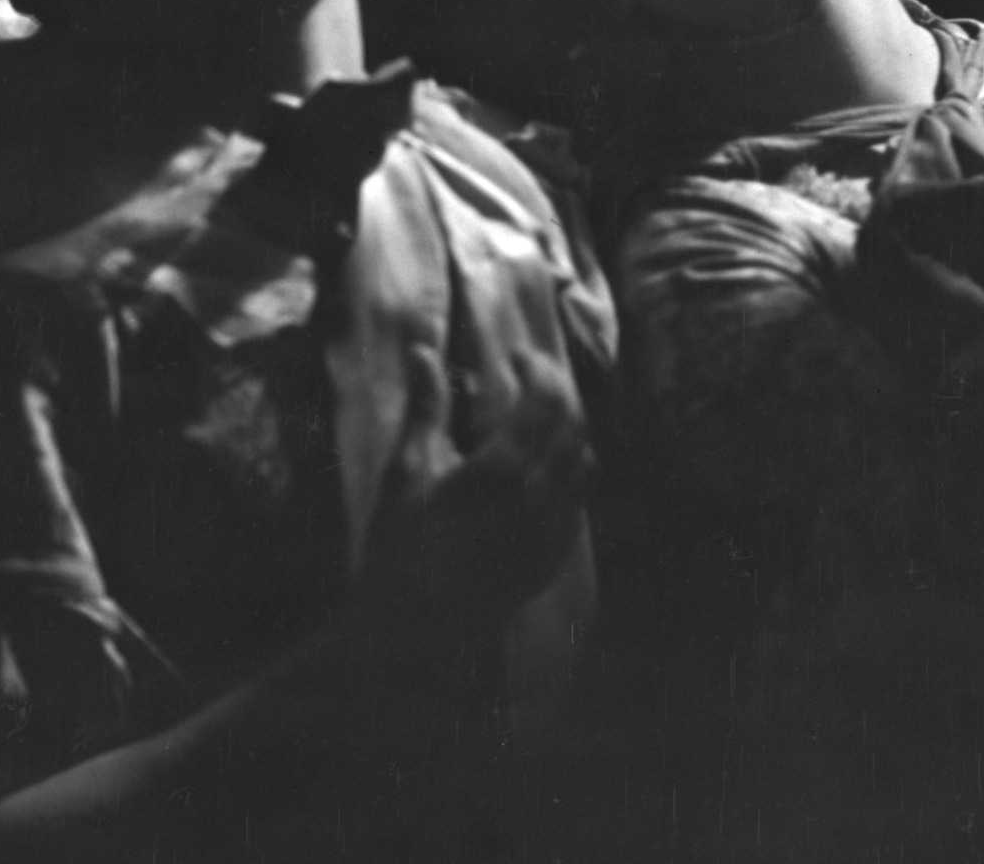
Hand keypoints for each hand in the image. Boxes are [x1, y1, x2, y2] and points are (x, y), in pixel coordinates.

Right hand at [367, 343, 591, 629]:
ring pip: (582, 455)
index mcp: (501, 472)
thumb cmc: (401, 550)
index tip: (518, 355)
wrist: (418, 633)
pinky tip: (543, 459)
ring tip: (538, 409)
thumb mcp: (406, 473)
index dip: (536, 368)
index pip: (542, 400)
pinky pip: (579, 492)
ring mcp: (554, 528)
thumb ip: (425, 408)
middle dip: (556, 387)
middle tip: (532, 371)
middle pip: (570, 422)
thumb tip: (423, 349)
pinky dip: (569, 461)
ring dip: (566, 423)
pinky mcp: (556, 551)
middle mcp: (539, 498)